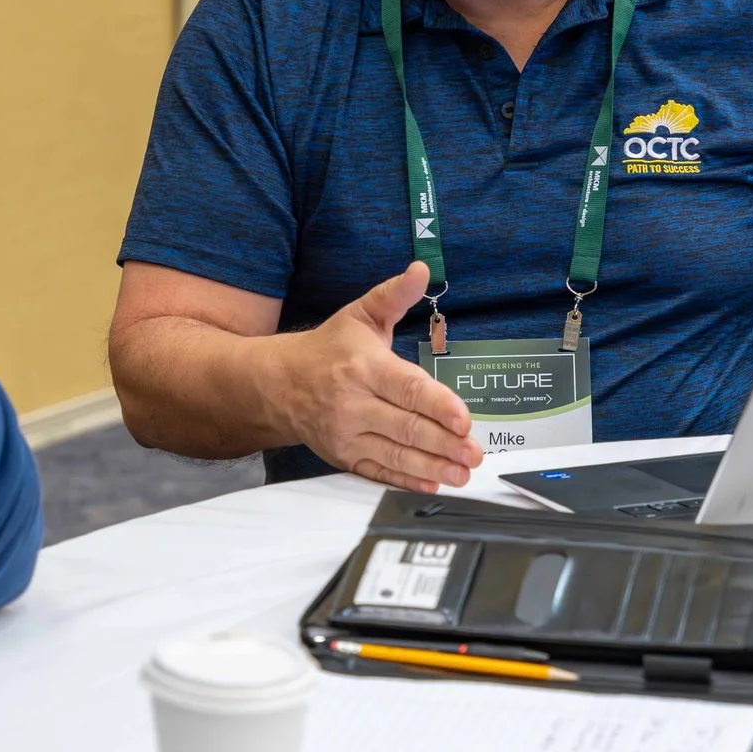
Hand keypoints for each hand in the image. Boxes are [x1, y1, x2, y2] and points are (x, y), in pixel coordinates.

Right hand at [258, 262, 482, 490]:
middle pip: (406, 426)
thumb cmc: (327, 349)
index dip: (437, 405)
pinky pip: (378, 471)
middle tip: (475, 452)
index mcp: (363, 366)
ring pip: (396, 453)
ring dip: (433, 465)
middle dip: (445, 443)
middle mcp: (353, 403)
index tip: (464, 419)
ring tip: (463, 472)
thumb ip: (394, 295)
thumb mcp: (360, 315)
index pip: (406, 388)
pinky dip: (406, 479)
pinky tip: (432, 482)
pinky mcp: (343, 456)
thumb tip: (421, 269)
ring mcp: (347, 434)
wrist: (278, 384)